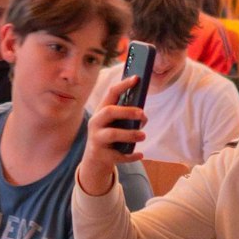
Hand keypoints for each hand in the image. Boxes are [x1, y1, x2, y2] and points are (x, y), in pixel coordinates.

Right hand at [77, 76, 145, 191]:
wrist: (95, 160)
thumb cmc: (110, 136)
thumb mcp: (115, 124)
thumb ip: (127, 117)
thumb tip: (143, 116)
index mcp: (101, 111)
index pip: (111, 93)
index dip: (123, 85)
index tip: (136, 78)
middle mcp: (95, 123)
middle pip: (109, 112)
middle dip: (126, 111)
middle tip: (143, 114)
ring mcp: (97, 139)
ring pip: (112, 134)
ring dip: (130, 134)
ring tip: (143, 135)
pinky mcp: (101, 155)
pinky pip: (118, 155)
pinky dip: (131, 155)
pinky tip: (141, 154)